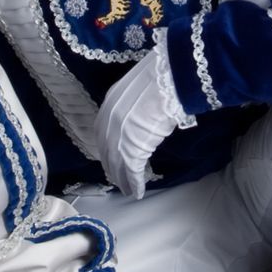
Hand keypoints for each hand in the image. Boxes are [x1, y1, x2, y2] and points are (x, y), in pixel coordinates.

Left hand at [95, 41, 187, 200]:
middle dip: (112, 168)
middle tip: (118, 180)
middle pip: (107, 152)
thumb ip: (137, 102)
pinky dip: (135, 184)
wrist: (167, 79)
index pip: (104, 133)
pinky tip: (137, 193)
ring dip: (122, 180)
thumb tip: (147, 106)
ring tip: (127, 191)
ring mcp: (119, 136)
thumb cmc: (161, 78)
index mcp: (110, 105)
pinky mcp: (132, 150)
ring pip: (117, 165)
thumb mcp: (141, 88)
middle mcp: (109, 122)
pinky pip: (132, 172)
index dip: (108, 148)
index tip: (112, 159)